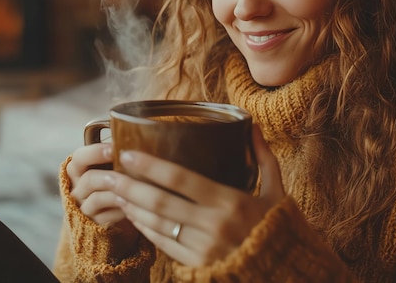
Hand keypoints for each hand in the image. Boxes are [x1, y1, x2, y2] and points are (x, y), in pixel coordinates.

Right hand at [67, 143, 139, 256]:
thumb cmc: (112, 182)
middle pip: (88, 178)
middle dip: (111, 173)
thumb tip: (144, 139)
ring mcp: (84, 207)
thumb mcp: (110, 167)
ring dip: (119, 191)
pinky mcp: (94, 224)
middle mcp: (77, 188)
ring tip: (137, 186)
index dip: (96, 152)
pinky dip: (123, 209)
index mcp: (78, 169)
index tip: (115, 147)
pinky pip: (107, 216)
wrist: (105, 215)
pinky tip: (137, 204)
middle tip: (128, 168)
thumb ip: (118, 156)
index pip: (79, 157)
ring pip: (97, 198)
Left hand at [107, 125, 284, 265]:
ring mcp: (203, 248)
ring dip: (132, 207)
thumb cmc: (279, 230)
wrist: (286, 274)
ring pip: (157, 224)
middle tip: (109, 174)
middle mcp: (213, 225)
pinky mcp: (197, 266)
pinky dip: (144, 229)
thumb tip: (253, 127)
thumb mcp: (277, 193)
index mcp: (231, 201)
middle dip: (129, 187)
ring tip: (115, 192)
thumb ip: (264, 159)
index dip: (150, 166)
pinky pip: (163, 245)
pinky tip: (133, 216)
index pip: (181, 179)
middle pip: (160, 202)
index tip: (128, 153)